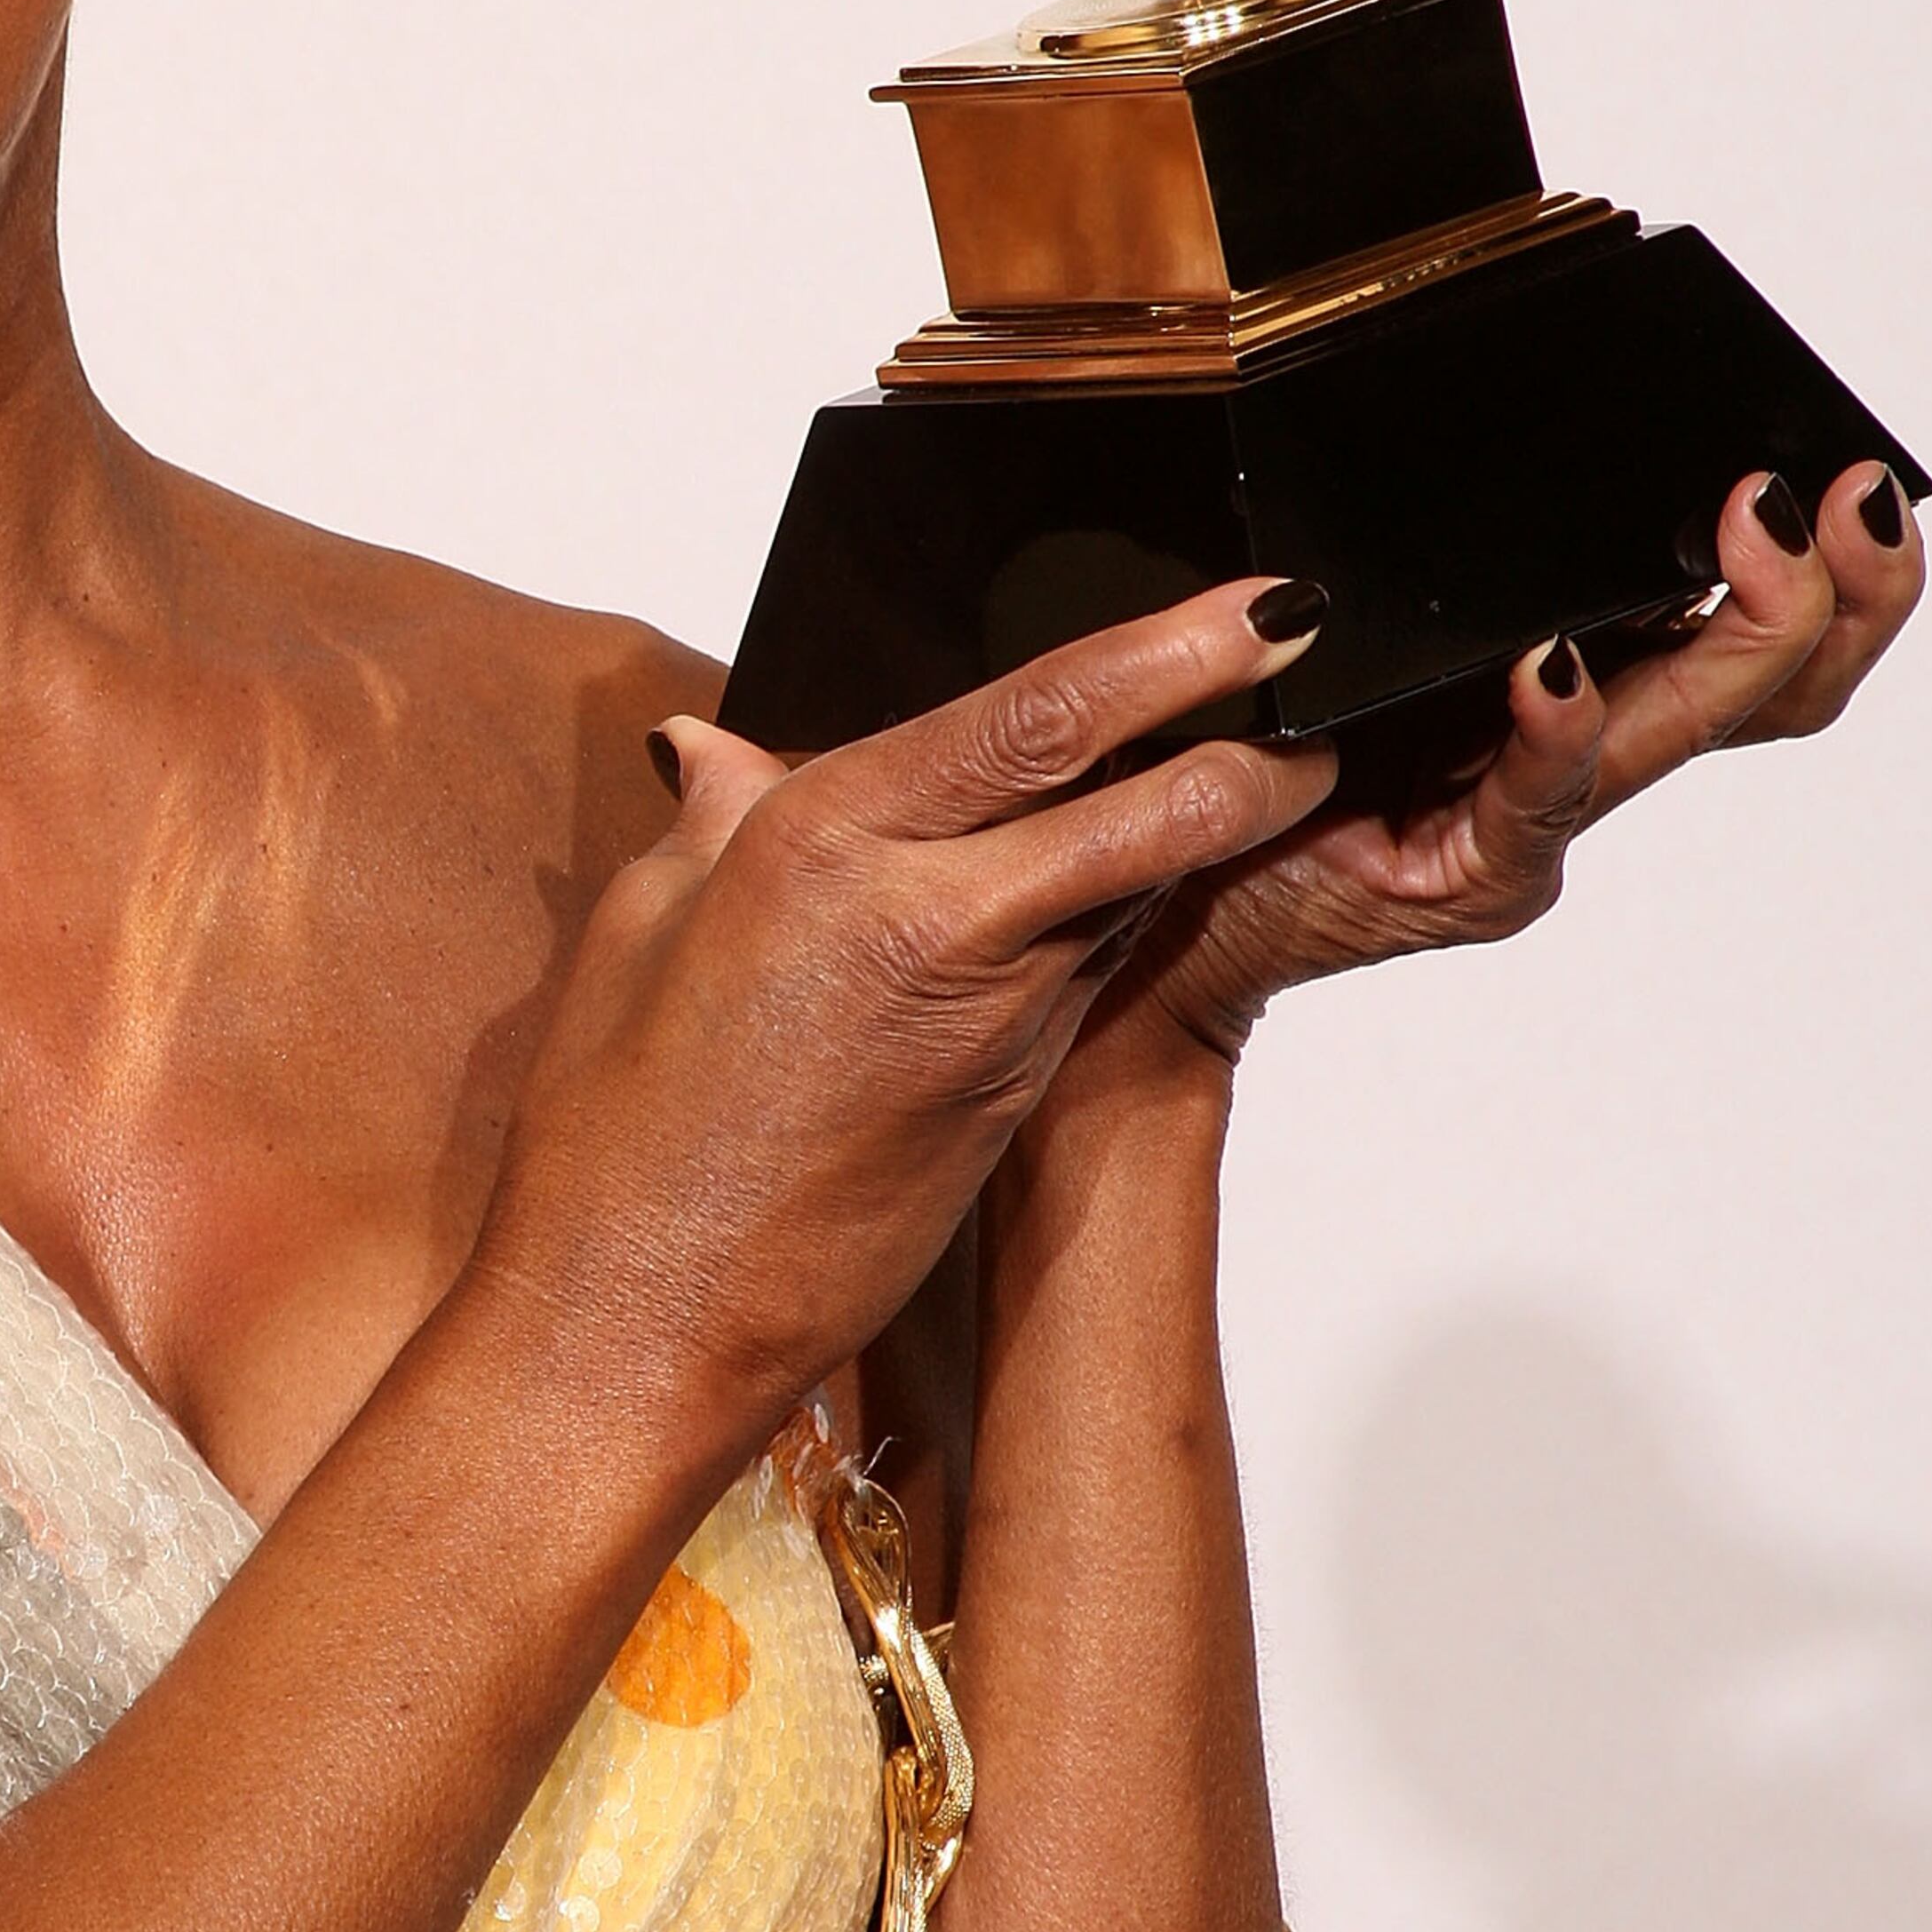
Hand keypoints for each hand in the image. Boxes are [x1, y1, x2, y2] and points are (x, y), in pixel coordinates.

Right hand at [468, 583, 1332, 1474]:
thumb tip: (721, 754)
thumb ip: (716, 827)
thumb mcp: (639, 935)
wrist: (643, 1322)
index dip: (1168, 651)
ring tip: (1263, 766)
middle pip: (1140, 798)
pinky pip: (1083, 965)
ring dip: (1198, 828)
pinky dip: (1119, 910)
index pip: (1037, 713)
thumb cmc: (615, 1139)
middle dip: (1252, 739)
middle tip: (1316, 682)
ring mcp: (986, 1012)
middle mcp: (925, 915)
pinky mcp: (1011, 1088)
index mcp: (822, 843)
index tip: (1258, 609)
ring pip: (1128, 885)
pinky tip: (1130, 879)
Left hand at [1098, 461, 1924, 1071]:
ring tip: (1759, 547)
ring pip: (1671, 733)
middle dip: (1823, 596)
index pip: (1729, 624)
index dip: (1814, 567)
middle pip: (1750, 688)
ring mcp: (1526, 819)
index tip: (1849, 479)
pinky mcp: (1461, 876)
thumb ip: (1445, 559)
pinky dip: (1555, 731)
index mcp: (1569, 674)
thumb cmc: (1247, 740)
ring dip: (1734, 642)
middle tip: (1851, 503)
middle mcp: (1572, 747)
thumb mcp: (1361, 617)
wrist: (1152, 886)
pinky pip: (1527, 800)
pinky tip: (1557, 670)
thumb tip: (1510, 428)